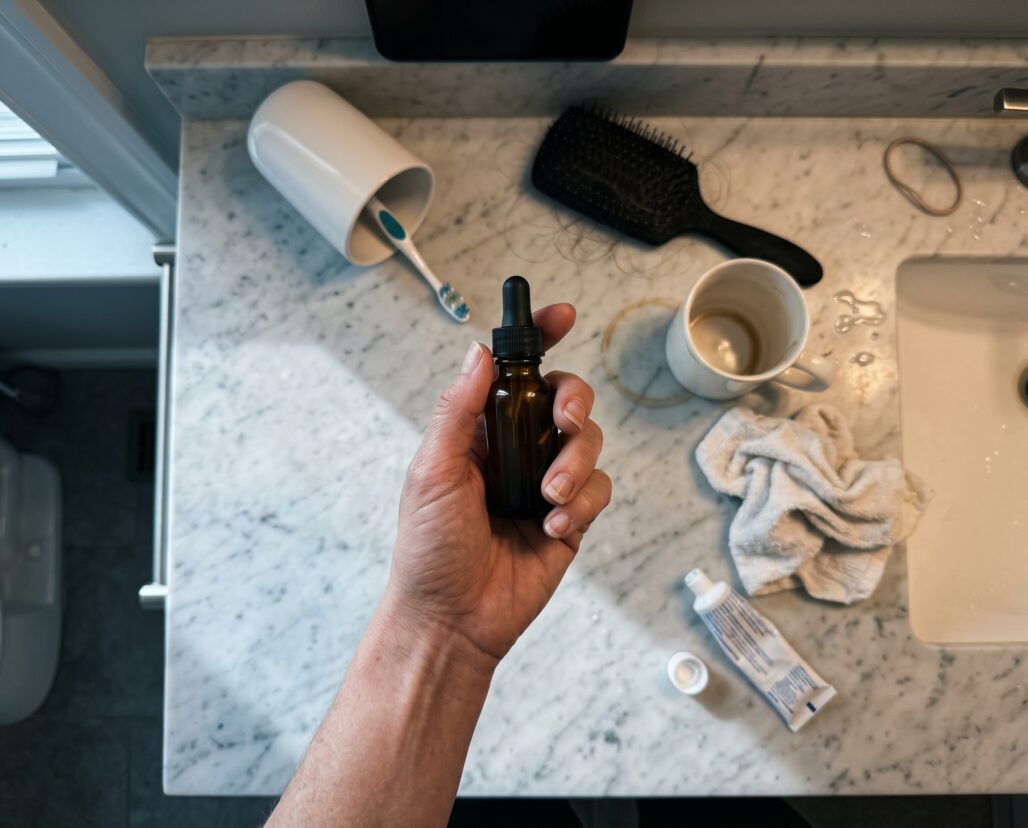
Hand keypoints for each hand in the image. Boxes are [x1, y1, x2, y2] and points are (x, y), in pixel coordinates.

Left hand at [384, 303, 610, 665]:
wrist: (452, 618)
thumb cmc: (429, 548)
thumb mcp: (433, 471)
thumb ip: (458, 410)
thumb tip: (478, 351)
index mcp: (481, 432)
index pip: (515, 372)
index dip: (540, 338)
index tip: (562, 315)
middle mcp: (518, 450)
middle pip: (565, 398)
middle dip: (572, 400)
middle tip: (562, 421)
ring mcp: (547, 483)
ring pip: (589, 442)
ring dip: (575, 462)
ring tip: (548, 495)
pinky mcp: (571, 518)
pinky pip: (599, 490)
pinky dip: (582, 502)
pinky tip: (552, 526)